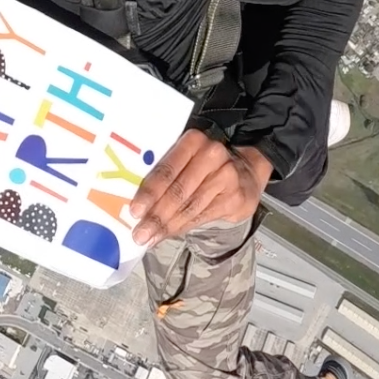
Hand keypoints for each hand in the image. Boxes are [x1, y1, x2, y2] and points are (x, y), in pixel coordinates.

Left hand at [130, 133, 272, 244]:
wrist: (244, 173)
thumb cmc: (204, 168)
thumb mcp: (185, 161)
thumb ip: (165, 176)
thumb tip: (137, 205)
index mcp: (192, 141)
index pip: (167, 169)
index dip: (150, 192)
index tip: (135, 211)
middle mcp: (212, 155)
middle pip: (178, 190)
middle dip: (156, 215)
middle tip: (140, 233)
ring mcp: (227, 176)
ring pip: (190, 206)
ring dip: (167, 225)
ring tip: (150, 238)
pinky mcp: (235, 197)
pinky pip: (202, 215)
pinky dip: (182, 227)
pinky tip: (168, 233)